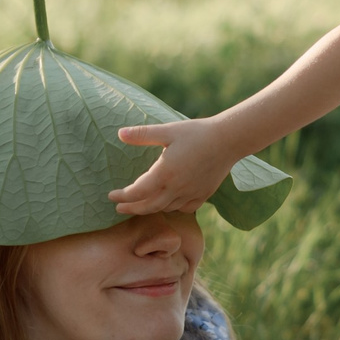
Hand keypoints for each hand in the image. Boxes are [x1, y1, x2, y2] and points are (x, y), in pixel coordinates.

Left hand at [109, 117, 235, 214]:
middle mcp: (176, 188)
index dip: (122, 197)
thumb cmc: (197, 133)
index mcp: (165, 173)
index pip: (137, 193)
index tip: (111, 196)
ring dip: (150, 208)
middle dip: (132, 209)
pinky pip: (183, 208)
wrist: (228, 140)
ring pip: (165, 208)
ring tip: (141, 204)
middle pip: (148, 206)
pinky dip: (172, 207)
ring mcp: (190, 194)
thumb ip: (143, 134)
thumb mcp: (168, 130)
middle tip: (119, 208)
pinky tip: (168, 202)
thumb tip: (120, 133)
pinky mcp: (203, 195)